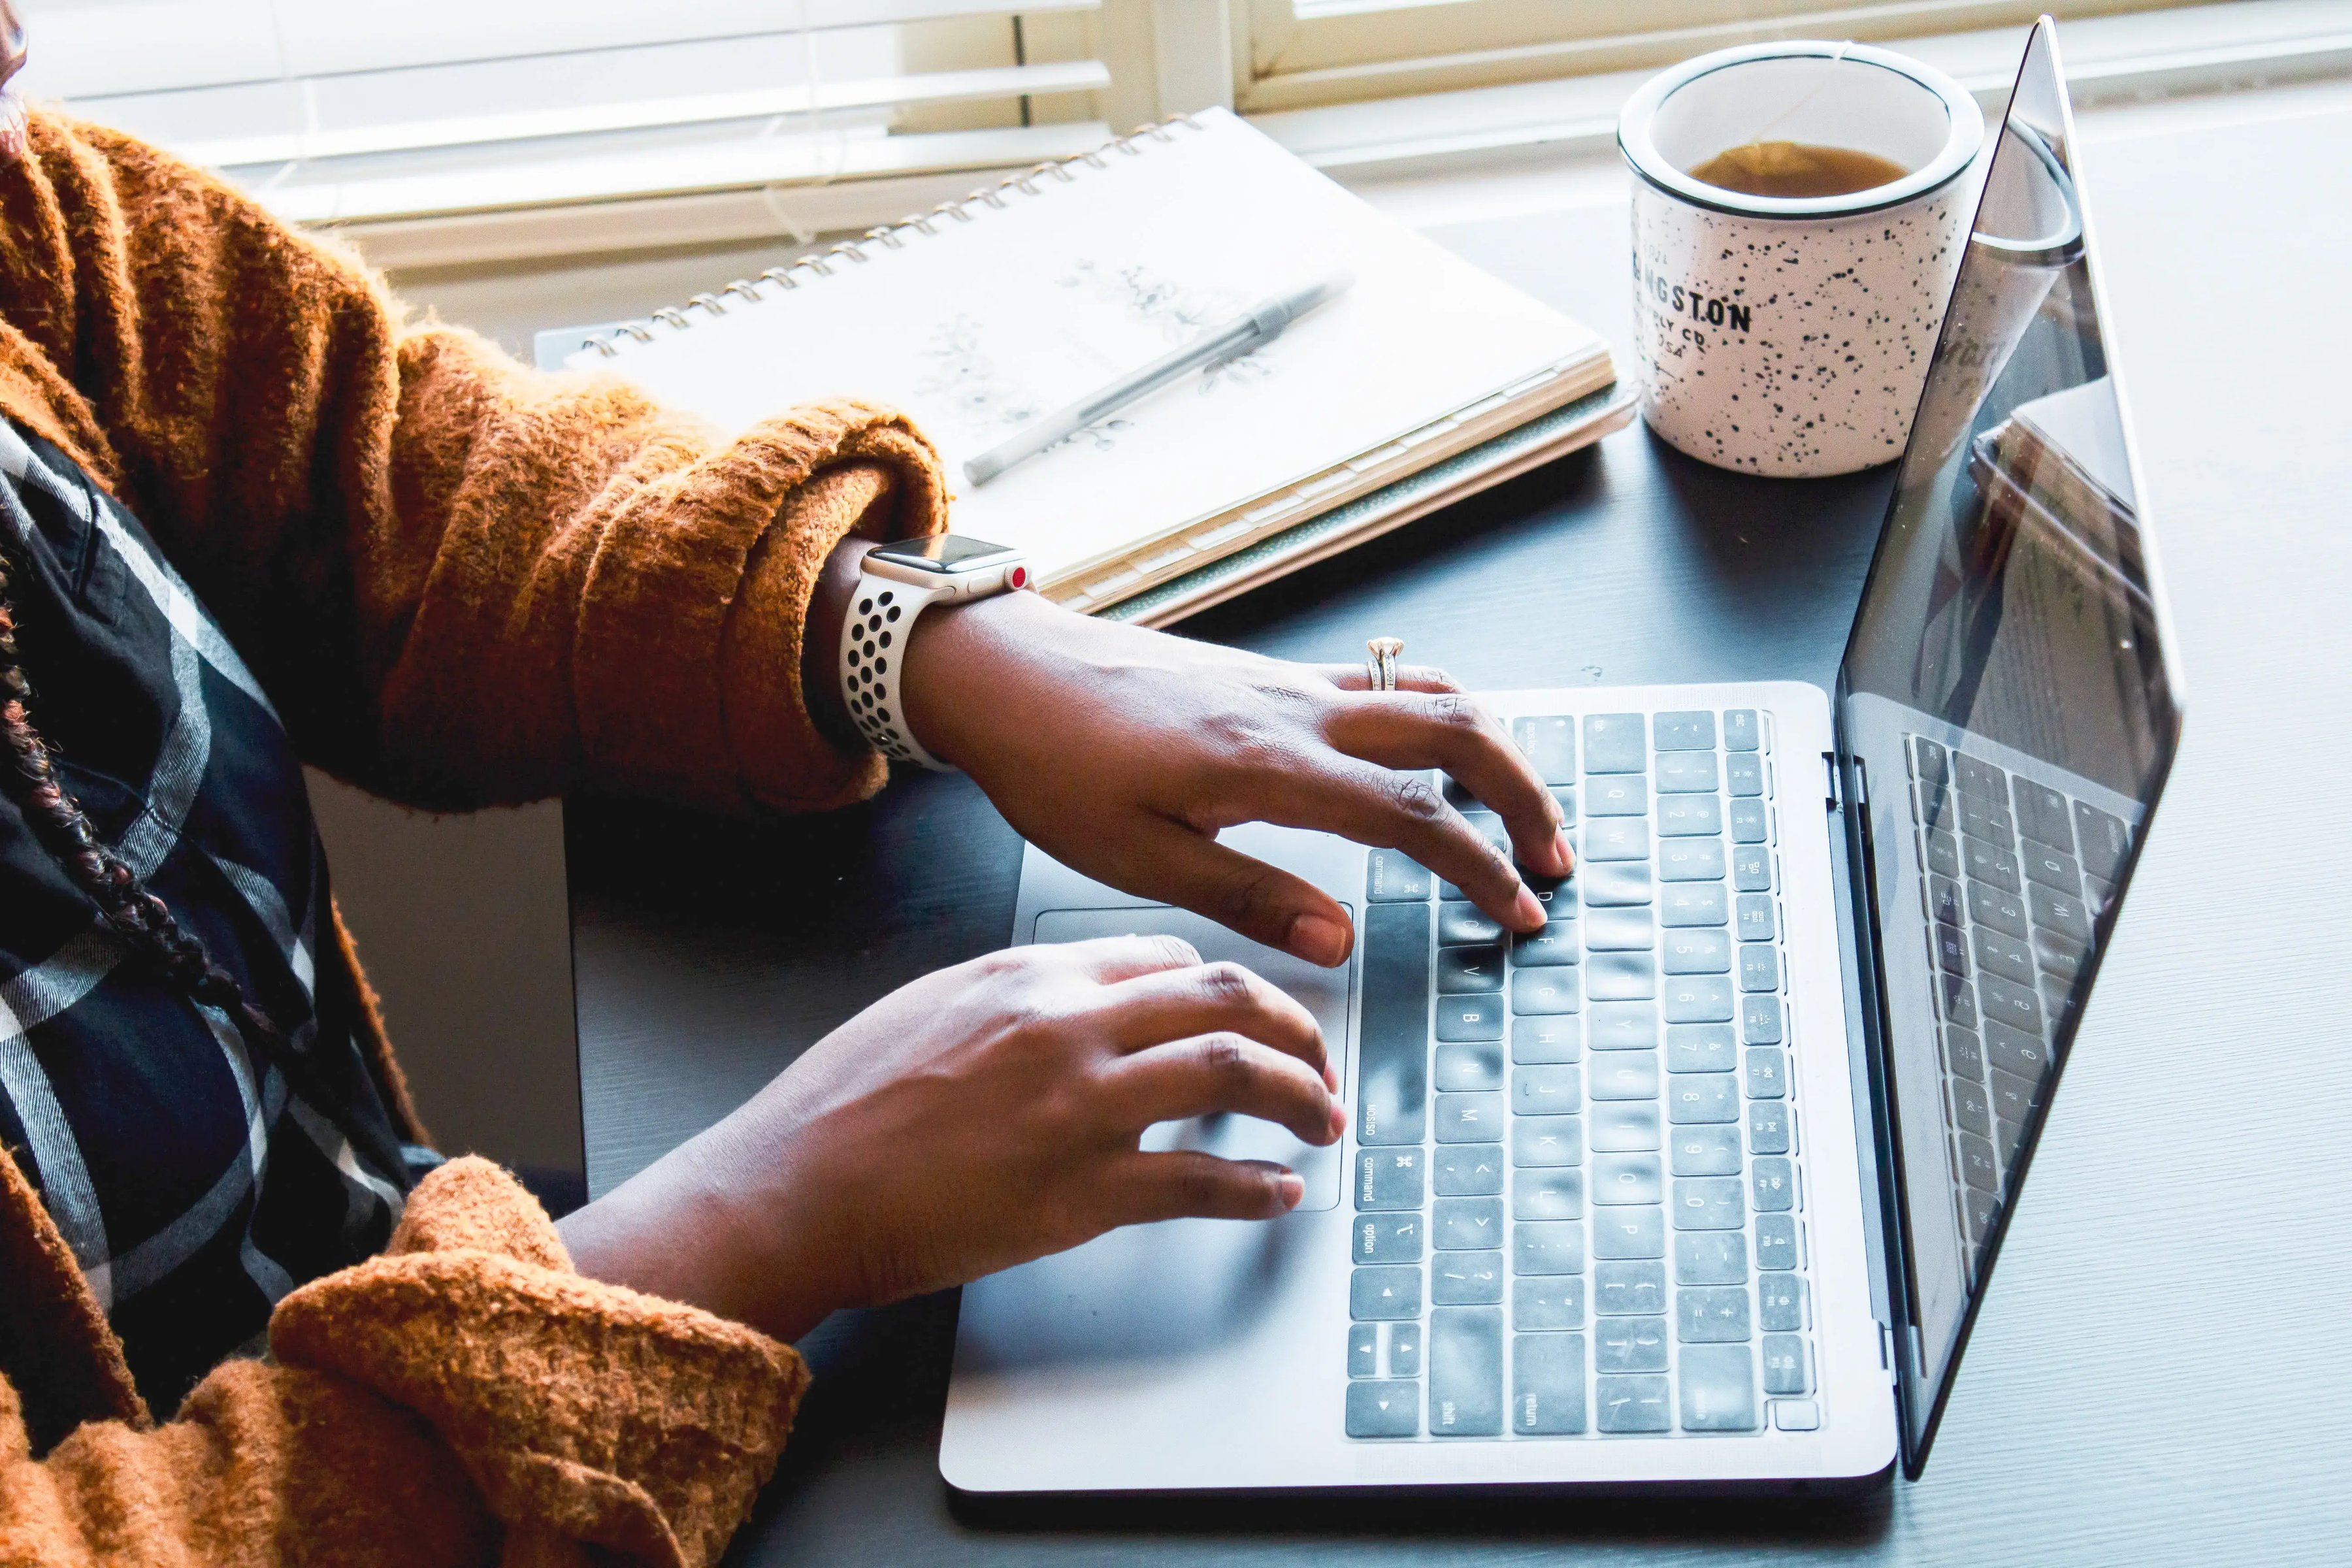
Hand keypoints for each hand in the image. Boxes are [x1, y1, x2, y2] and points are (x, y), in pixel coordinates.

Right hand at [559, 936, 1339, 1342]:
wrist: (791, 1188)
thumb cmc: (842, 1106)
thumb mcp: (930, 1006)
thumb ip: (1017, 996)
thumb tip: (1084, 1003)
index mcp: (1030, 974)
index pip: (1168, 957)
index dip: (1227, 985)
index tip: (1250, 1013)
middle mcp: (1067, 1025)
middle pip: (1225, 998)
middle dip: (1295, 1027)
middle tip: (1319, 1061)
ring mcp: (1080, 1107)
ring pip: (1235, 1073)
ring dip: (1300, 1096)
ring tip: (1322, 1121)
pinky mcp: (1081, 1193)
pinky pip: (1202, 1181)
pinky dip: (1256, 1189)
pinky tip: (1277, 1195)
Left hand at [899, 589, 1571, 966]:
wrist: (1007, 674)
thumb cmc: (1055, 767)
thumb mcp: (1138, 860)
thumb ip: (1250, 899)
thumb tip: (1343, 941)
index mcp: (1268, 765)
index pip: (1413, 814)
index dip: (1479, 866)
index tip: (1519, 912)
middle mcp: (1295, 709)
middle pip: (1455, 729)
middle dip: (1523, 792)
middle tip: (1553, 859)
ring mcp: (1288, 683)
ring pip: (1428, 693)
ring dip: (1492, 747)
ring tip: (1518, 809)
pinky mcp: (1271, 676)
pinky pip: (1384, 682)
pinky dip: (1438, 716)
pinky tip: (1437, 759)